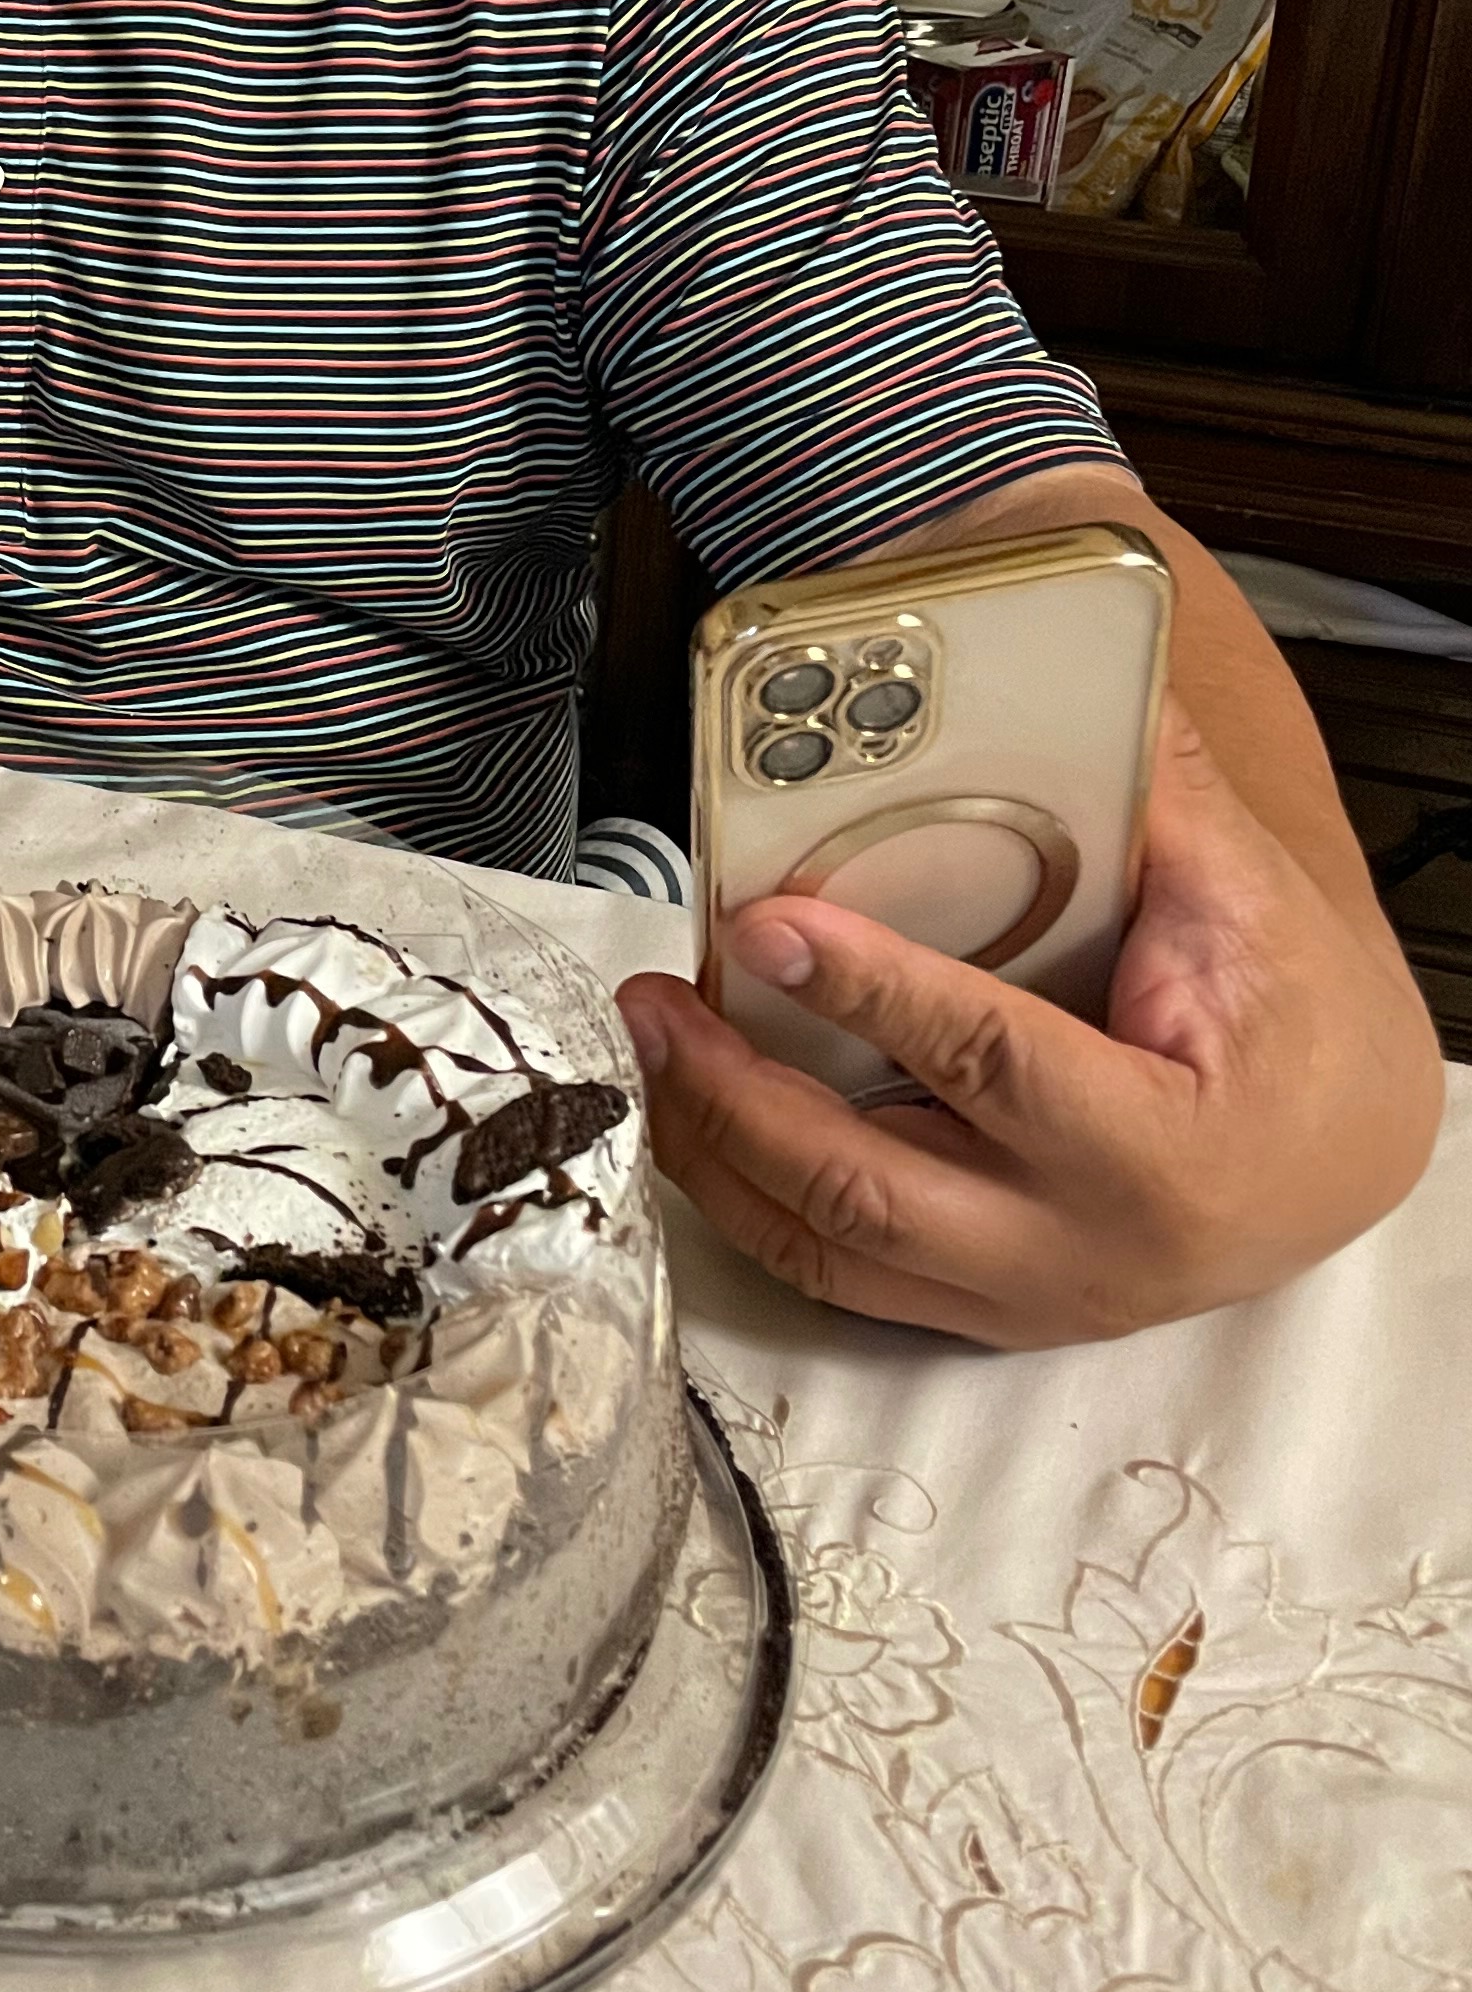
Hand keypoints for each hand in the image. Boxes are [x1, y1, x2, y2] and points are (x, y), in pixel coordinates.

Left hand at [617, 705, 1443, 1346]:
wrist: (1339, 1151)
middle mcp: (1086, 1251)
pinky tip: (692, 1121)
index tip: (769, 921)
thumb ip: (1150, 799)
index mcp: (1165, 1151)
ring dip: (716, 1152)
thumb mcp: (1244, 899)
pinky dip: (750, 1202)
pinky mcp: (983, 1312)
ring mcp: (1027, 1300)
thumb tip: (1057, 680)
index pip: (990, 1062)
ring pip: (833, 1250)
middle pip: (870, 1187)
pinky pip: (840, 1276)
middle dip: (739, 1095)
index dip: (868, 992)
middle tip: (658, 998)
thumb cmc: (1294, 1023)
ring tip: (651, 1044)